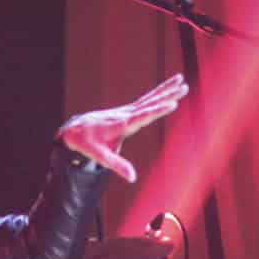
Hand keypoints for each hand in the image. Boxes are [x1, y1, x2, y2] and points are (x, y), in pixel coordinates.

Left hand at [56, 73, 188, 182]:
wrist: (75, 130)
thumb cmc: (87, 144)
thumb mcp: (99, 156)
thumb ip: (116, 165)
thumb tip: (132, 178)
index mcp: (122, 124)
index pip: (143, 116)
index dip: (158, 110)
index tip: (172, 103)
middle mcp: (126, 114)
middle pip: (150, 103)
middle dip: (167, 95)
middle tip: (184, 86)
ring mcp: (126, 111)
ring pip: (149, 98)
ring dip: (165, 90)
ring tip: (181, 81)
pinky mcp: (127, 112)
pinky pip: (145, 101)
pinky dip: (157, 94)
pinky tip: (166, 90)